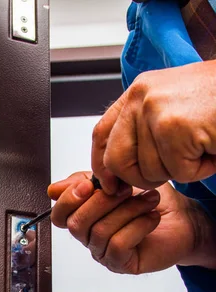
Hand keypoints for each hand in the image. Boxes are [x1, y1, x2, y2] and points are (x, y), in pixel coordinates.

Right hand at [48, 172, 215, 273]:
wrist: (184, 219)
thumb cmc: (153, 200)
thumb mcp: (119, 179)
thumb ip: (89, 180)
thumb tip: (54, 189)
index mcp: (85, 217)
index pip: (60, 216)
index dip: (68, 200)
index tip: (89, 184)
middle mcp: (90, 238)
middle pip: (77, 224)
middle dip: (102, 202)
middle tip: (127, 189)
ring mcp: (104, 253)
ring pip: (100, 232)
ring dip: (128, 211)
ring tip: (150, 199)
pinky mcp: (122, 264)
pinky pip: (118, 245)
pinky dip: (138, 227)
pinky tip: (152, 218)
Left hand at [91, 61, 215, 194]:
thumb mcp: (173, 110)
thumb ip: (142, 131)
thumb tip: (112, 170)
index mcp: (139, 92)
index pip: (101, 134)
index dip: (102, 166)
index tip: (110, 185)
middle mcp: (141, 97)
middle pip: (117, 161)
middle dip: (143, 177)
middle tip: (174, 165)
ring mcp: (156, 111)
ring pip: (150, 172)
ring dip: (181, 170)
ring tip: (202, 145)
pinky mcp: (174, 128)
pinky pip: (178, 172)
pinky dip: (200, 170)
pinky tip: (211, 147)